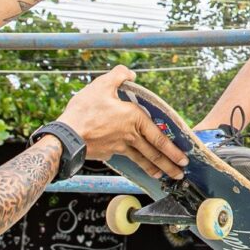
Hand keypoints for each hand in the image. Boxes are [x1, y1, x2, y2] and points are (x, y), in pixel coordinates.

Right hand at [57, 65, 188, 179]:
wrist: (67, 135)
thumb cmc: (84, 111)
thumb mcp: (102, 85)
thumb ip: (119, 75)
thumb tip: (130, 74)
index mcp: (133, 118)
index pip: (158, 137)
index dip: (172, 149)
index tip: (183, 156)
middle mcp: (130, 135)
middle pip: (154, 153)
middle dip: (169, 164)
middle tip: (180, 173)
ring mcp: (119, 146)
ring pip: (142, 160)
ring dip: (155, 168)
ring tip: (164, 175)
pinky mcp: (109, 153)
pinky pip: (127, 159)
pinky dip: (137, 165)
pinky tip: (138, 166)